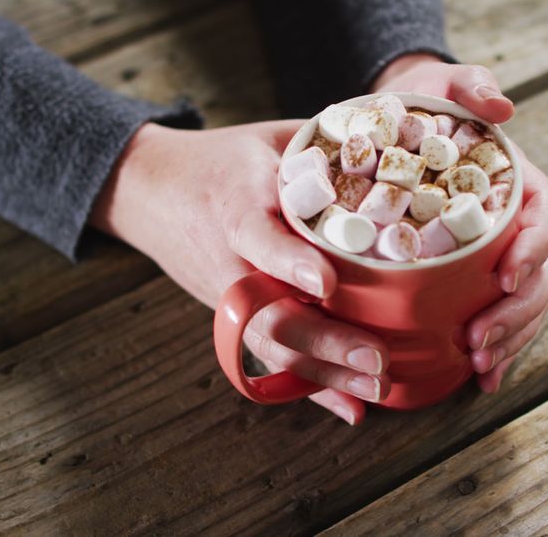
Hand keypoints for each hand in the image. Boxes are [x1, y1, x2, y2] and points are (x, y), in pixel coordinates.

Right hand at [90, 121, 390, 424]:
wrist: (149, 190)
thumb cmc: (221, 160)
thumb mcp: (267, 138)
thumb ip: (323, 147)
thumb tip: (398, 141)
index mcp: (238, 207)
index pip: (260, 239)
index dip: (292, 263)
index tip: (329, 283)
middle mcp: (231, 261)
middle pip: (272, 313)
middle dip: (326, 340)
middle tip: (378, 356)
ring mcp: (230, 298)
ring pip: (274, 346)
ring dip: (326, 373)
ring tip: (377, 386)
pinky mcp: (234, 319)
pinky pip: (271, 361)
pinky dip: (309, 390)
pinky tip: (350, 409)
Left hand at [374, 54, 547, 393]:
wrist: (398, 128)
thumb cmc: (424, 106)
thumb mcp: (442, 84)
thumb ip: (470, 84)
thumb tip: (500, 104)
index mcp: (521, 184)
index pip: (546, 218)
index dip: (534, 248)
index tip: (505, 274)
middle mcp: (520, 224)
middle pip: (541, 273)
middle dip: (517, 312)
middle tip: (479, 340)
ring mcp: (504, 255)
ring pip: (527, 304)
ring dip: (511, 338)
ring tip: (479, 364)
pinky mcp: (481, 280)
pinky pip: (502, 318)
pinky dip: (500, 349)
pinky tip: (480, 377)